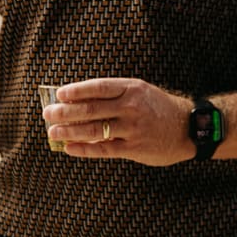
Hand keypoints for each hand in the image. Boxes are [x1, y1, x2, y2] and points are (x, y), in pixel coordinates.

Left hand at [45, 78, 192, 166]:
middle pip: (91, 109)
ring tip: (52, 132)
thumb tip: (78, 101)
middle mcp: (131, 107)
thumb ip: (113, 96)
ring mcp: (133, 128)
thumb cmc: (157, 108)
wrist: (188, 128)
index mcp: (131, 88)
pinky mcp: (134, 148)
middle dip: (65, 112)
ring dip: (69, 131)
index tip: (59, 94)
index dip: (76, 91)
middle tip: (48, 114)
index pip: (98, 87)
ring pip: (94, 130)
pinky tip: (70, 148)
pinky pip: (104, 149)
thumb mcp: (139, 92)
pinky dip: (84, 149)